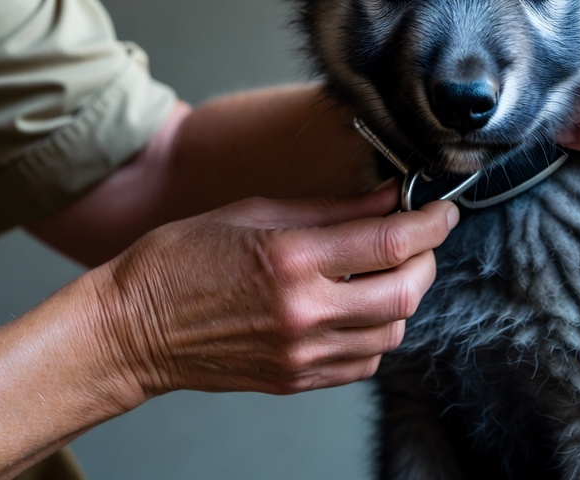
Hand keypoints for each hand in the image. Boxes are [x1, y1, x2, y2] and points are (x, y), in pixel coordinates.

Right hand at [90, 186, 457, 403]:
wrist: (136, 328)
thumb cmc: (185, 258)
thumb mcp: (257, 212)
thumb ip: (332, 210)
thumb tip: (389, 198)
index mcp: (292, 258)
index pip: (390, 241)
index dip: (430, 222)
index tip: (443, 209)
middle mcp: (303, 312)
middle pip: (405, 293)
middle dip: (428, 259)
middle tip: (423, 235)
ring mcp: (301, 354)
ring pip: (392, 330)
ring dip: (405, 294)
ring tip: (388, 266)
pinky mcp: (296, 380)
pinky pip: (365, 361)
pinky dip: (378, 329)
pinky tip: (360, 303)